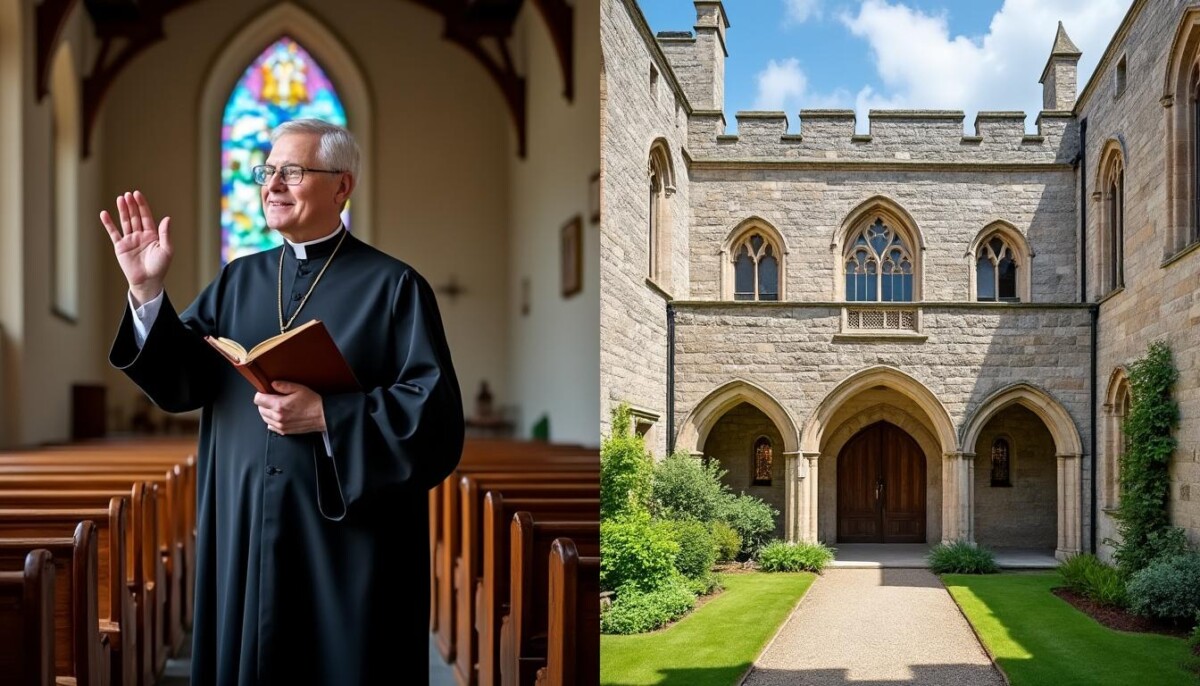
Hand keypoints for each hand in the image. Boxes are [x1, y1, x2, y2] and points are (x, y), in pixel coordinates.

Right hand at [100, 190, 172, 305]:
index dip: (142, 205)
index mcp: (152, 234)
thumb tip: (167, 218)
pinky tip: (104, 214)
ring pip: (125, 222)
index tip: (137, 194)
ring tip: (120, 199)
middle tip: (127, 194)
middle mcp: (140, 235)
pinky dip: (108, 224)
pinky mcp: (120, 246)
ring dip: (122, 210)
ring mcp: (130, 240)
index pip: (146, 216)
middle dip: (132, 205)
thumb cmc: (159, 267)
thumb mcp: (166, 250)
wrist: (147, 281)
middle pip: (135, 216)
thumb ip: (165, 234)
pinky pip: (113, 233)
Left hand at [254, 381, 326, 435]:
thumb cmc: (312, 402)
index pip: (258, 400)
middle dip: (264, 403)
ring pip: (264, 418)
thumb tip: (273, 384)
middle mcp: (278, 417)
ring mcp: (280, 425)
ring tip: (276, 407)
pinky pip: (270, 426)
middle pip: (260, 409)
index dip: (260, 394)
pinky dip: (272, 421)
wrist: (322, 416)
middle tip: (272, 398)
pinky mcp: (284, 431)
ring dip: (267, 412)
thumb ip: (284, 385)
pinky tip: (279, 416)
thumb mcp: (299, 389)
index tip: (264, 392)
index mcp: (279, 405)